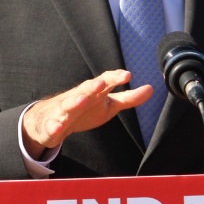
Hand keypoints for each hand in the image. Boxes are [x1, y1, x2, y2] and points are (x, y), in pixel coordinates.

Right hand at [21, 70, 152, 157]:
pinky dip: (54, 126)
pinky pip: (53, 125)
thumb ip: (129, 98)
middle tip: (101, 83)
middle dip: (93, 85)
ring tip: (81, 100)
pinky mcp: (53, 124)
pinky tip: (58, 128)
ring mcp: (64, 110)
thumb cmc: (86, 109)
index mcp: (93, 91)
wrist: (52, 119)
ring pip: (68, 104)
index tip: (127, 75)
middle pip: (86, 89)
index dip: (115, 78)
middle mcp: (79, 96)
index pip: (105, 80)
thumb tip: (151, 89)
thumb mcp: (109, 104)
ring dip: (74, 102)